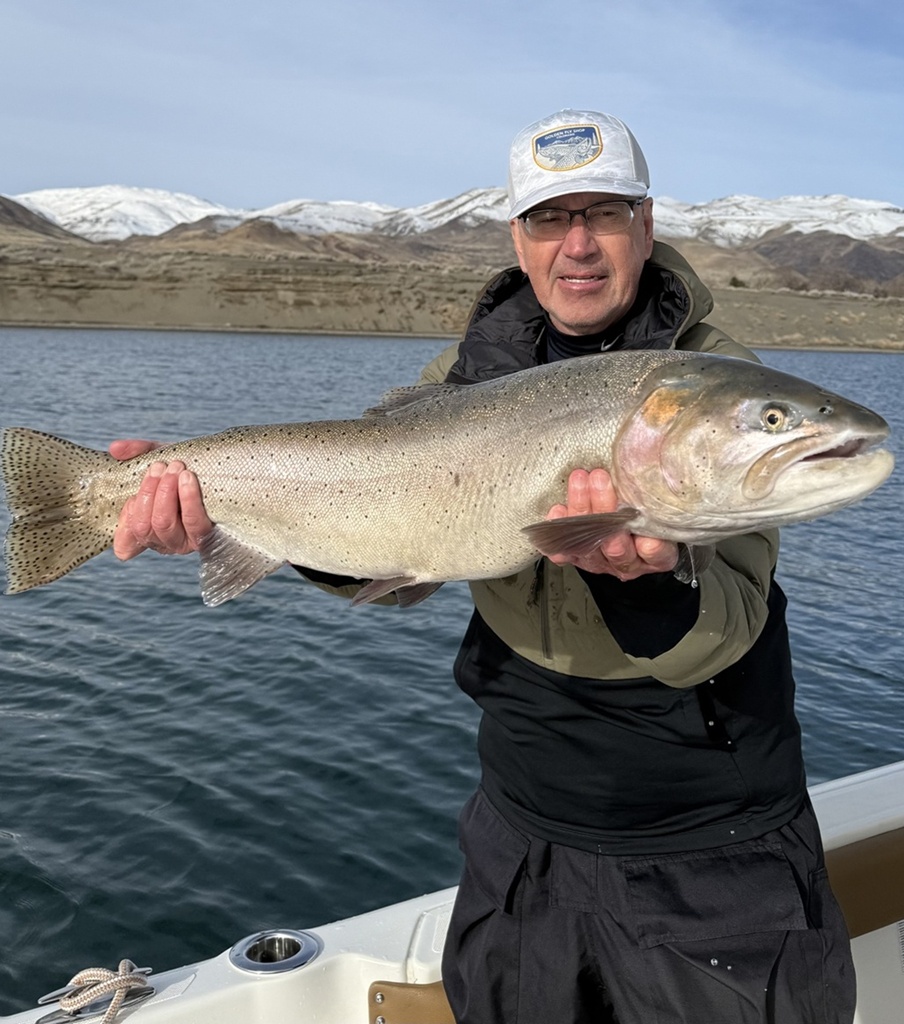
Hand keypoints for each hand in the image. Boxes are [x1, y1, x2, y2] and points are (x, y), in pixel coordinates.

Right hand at [109, 440, 212, 559]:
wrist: (223, 469)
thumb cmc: (188, 468)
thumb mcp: (161, 456)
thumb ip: (137, 452)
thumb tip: (115, 449)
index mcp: (147, 529)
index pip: (125, 544)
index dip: (126, 521)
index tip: (133, 495)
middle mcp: (164, 542)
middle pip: (143, 526)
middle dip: (148, 492)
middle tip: (160, 466)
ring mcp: (185, 542)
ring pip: (163, 524)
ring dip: (165, 492)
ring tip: (175, 467)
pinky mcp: (207, 537)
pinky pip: (193, 522)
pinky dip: (187, 498)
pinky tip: (188, 478)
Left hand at [546, 469, 677, 578]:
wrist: (626, 530)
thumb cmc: (647, 516)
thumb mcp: (658, 511)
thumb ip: (653, 503)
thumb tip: (643, 479)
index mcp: (656, 557)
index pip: (656, 554)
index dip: (650, 546)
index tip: (644, 532)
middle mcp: (629, 563)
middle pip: (616, 547)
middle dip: (605, 511)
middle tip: (600, 481)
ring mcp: (602, 563)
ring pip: (588, 543)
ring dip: (582, 508)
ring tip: (580, 480)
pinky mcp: (579, 558)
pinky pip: (566, 550)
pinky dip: (560, 530)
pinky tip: (558, 512)